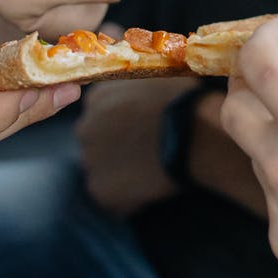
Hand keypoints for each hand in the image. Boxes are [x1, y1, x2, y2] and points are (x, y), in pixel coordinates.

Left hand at [75, 77, 196, 214]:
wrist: (193, 133)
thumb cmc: (183, 102)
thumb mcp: (154, 79)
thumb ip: (135, 88)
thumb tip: (142, 95)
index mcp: (97, 98)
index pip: (100, 114)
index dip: (123, 124)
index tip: (141, 130)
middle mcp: (85, 127)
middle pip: (97, 142)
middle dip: (117, 149)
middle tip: (146, 153)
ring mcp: (90, 159)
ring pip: (103, 170)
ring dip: (122, 173)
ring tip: (152, 172)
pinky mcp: (100, 189)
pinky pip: (113, 197)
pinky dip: (129, 198)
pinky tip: (152, 189)